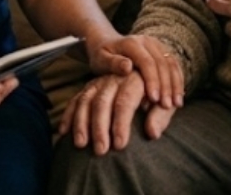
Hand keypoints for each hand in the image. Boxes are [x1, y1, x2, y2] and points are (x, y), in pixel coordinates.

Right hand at [58, 72, 177, 154]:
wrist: (148, 81)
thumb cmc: (159, 97)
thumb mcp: (166, 104)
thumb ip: (161, 117)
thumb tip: (152, 132)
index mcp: (135, 80)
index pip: (125, 101)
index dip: (121, 124)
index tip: (120, 146)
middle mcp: (114, 79)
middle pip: (102, 101)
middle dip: (99, 127)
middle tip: (100, 151)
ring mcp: (99, 83)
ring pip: (85, 100)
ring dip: (81, 123)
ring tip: (80, 145)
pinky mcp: (89, 89)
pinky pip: (75, 101)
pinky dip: (68, 115)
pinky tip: (64, 132)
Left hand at [87, 34, 183, 107]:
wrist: (107, 43)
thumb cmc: (101, 56)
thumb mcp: (101, 60)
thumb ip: (113, 63)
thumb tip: (128, 67)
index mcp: (132, 43)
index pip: (147, 61)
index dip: (152, 80)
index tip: (154, 99)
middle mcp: (147, 41)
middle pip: (162, 63)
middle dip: (166, 86)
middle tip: (166, 106)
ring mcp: (156, 45)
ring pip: (171, 63)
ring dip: (175, 84)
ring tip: (176, 104)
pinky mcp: (162, 51)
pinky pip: (174, 65)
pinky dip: (178, 81)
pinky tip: (178, 97)